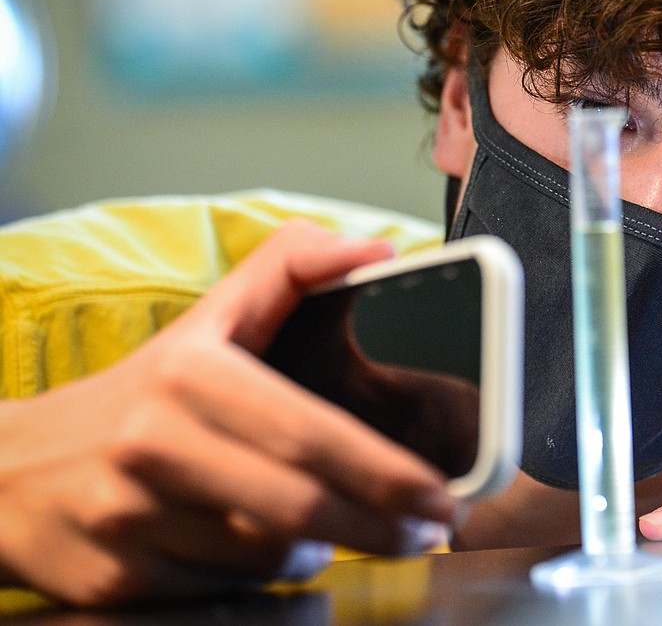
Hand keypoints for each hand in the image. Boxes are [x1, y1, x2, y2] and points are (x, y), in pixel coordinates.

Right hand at [0, 221, 454, 606]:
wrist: (14, 470)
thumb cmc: (142, 392)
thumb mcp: (210, 318)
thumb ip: (292, 270)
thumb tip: (375, 249)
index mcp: (191, 376)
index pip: (308, 432)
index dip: (383, 472)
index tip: (439, 496)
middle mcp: (154, 445)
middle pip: (297, 508)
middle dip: (379, 528)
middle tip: (427, 533)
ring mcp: (127, 519)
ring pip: (266, 558)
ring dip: (318, 549)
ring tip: (331, 527)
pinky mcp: (111, 581)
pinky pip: (222, 593)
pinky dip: (258, 577)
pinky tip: (259, 548)